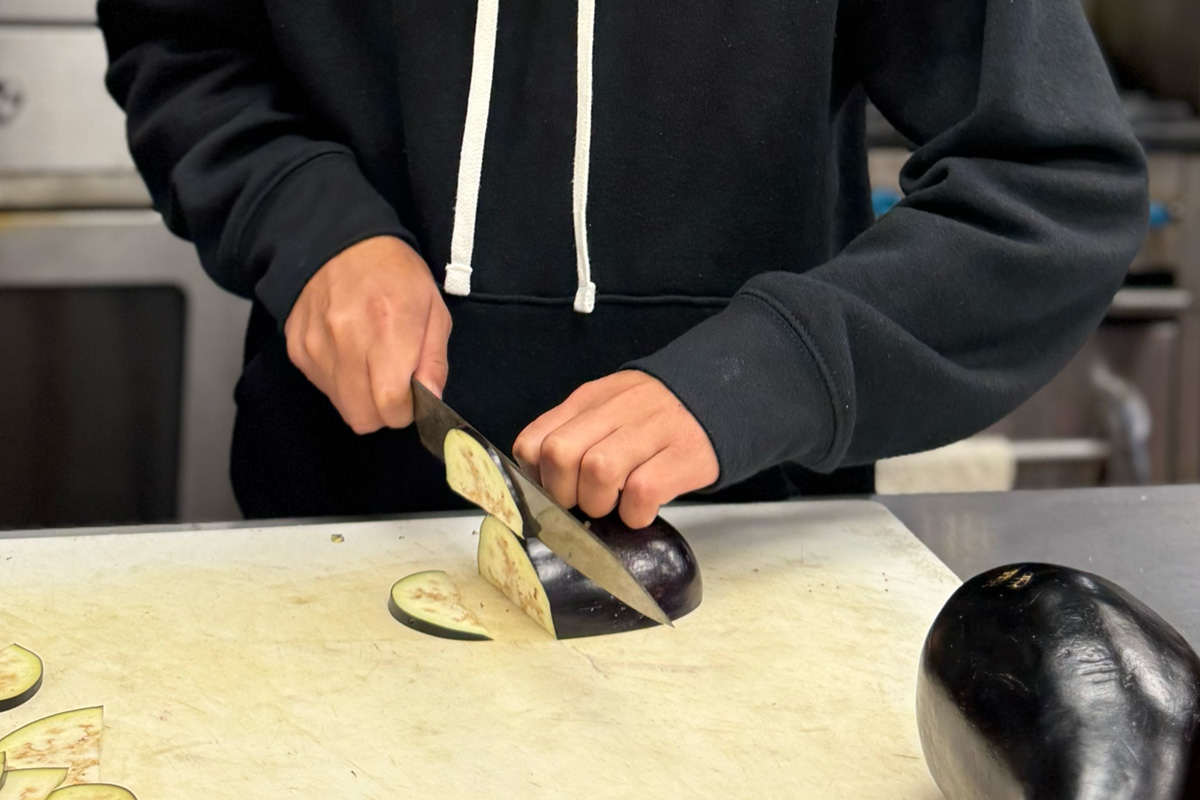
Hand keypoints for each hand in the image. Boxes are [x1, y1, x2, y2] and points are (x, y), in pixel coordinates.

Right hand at [284, 236, 451, 432]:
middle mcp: (349, 342)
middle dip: (383, 413)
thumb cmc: (395, 274)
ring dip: (361, 398)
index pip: (391, 404)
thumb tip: (432, 400)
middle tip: (393, 390)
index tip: (412, 400)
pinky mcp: (297, 349)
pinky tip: (348, 354)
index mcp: (390, 331)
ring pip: (342, 406)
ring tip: (370, 366)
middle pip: (364, 417)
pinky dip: (339, 382)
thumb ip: (434, 360)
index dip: (405, 412)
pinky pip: (323, 387)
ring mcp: (317, 347)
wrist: (337, 241)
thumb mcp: (433, 308)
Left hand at [513, 371, 718, 528]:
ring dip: (599, 503)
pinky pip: (643, 491)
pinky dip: (635, 513)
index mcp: (590, 400)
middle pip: (559, 454)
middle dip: (563, 493)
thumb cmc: (656, 417)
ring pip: (598, 470)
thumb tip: (541, 485)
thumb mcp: (608, 410)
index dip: (536, 478)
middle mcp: (617, 409)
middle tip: (584, 502)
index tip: (555, 492)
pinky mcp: (683, 455)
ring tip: (614, 505)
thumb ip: (575, 435)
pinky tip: (642, 509)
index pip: (533, 441)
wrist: (722, 395)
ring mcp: (652, 429)